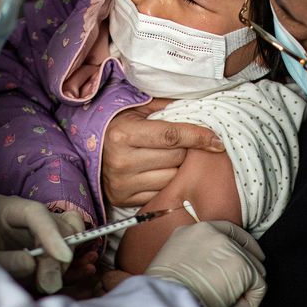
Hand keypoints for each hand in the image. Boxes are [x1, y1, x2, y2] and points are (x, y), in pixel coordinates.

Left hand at [0, 195, 83, 293]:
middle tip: (48, 284)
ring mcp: (41, 222)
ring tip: (47, 282)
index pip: (35, 212)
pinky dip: (72, 256)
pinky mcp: (51, 234)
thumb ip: (4, 261)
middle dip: (56, 256)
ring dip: (64, 259)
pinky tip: (62, 273)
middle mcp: (26, 211)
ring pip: (70, 230)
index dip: (51, 233)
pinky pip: (73, 237)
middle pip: (56, 224)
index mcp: (4, 208)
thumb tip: (31, 263)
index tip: (62, 257)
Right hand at [103, 99, 223, 206]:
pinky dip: (166, 182)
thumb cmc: (118, 124)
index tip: (217, 140)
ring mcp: (122, 184)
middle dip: (184, 149)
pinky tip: (158, 171)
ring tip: (166, 157)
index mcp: (124, 134)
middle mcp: (122, 161)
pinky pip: (161, 193)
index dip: (198, 137)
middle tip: (178, 143)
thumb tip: (201, 105)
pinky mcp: (124, 200)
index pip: (172, 136)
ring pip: (172, 178)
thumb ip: (167, 106)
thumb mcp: (137, 109)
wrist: (90, 148)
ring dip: (177, 168)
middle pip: (176, 158)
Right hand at [145, 221, 266, 306]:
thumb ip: (195, 252)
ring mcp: (228, 248)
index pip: (227, 230)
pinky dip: (251, 299)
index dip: (242, 242)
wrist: (166, 297)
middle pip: (244, 248)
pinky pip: (258, 286)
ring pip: (253, 268)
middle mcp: (213, 233)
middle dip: (248, 267)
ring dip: (247, 286)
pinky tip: (234, 304)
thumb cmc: (166, 287)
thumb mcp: (174, 258)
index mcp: (194, 230)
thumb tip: (213, 266)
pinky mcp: (241, 265)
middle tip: (244, 285)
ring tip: (232, 299)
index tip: (251, 253)